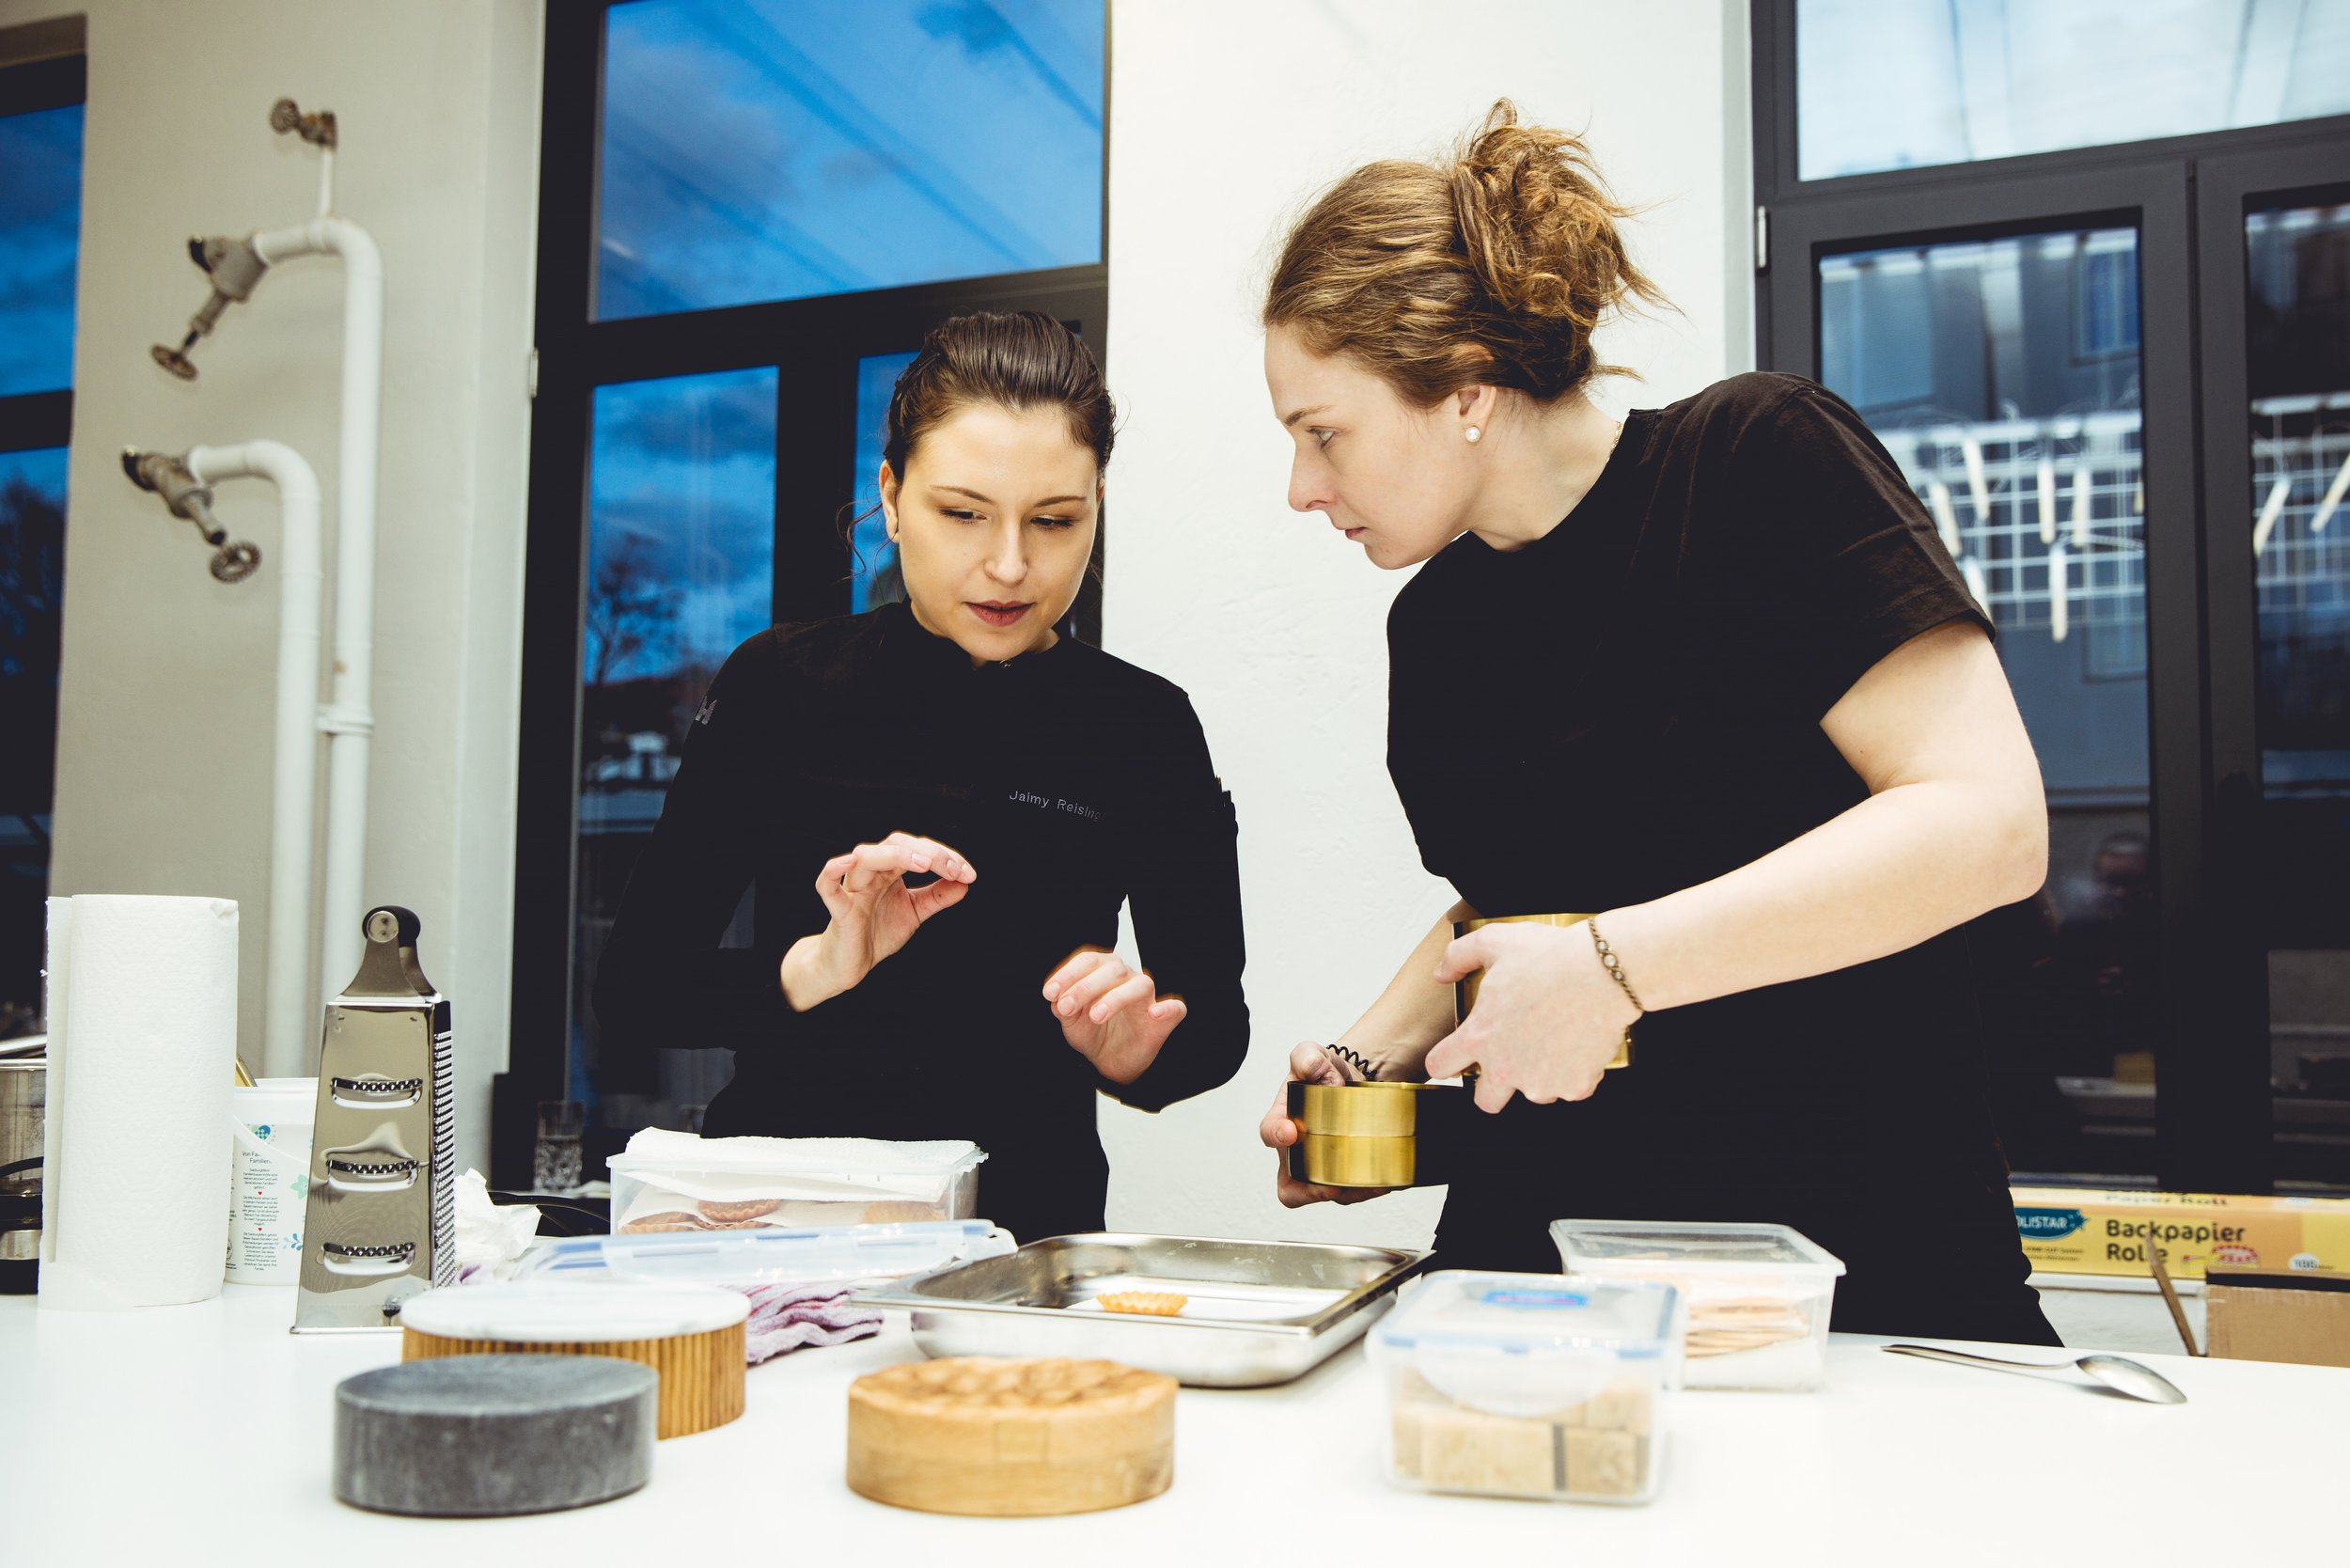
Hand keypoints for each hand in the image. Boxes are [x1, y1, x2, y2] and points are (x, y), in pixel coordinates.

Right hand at [782, 833, 976, 1007]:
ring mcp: (854, 889)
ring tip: (923, 864)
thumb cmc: (877, 931)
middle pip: (895, 844)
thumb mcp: (915, 912)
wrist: (851, 964)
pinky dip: (833, 870)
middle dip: (927, 852)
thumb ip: (937, 897)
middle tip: (954, 869)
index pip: (917, 849)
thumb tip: (965, 883)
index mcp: (890, 870)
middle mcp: (872, 873)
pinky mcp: (840, 910)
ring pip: (866, 857)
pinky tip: (849, 861)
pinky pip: (826, 885)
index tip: (968, 873)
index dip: (944, 857)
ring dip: (895, 855)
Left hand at [1043, 949, 1186, 1083]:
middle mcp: (1127, 978)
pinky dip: (1169, 1008)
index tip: (1049, 993)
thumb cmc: (1092, 1033)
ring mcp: (1147, 998)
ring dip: (1116, 998)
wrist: (1109, 1062)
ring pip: (1141, 985)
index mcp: (1103, 972)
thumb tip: (1059, 1000)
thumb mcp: (1071, 1023)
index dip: (1068, 974)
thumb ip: (1063, 1008)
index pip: (1088, 961)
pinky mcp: (1163, 1020)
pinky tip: (1155, 1013)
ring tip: (1096, 1015)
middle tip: (1067, 1007)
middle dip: (1086, 987)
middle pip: (1112, 970)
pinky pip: (1176, 1009)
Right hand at [1258, 1041, 1389, 1207]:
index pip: (1269, 1133)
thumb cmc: (1325, 1072)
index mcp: (1283, 1121)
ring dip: (1350, 1193)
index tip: (1291, 1132)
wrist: (1354, 1080)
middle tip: (1331, 1186)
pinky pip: (1353, 1192)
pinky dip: (1370, 1189)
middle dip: (1312, 1192)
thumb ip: (1306, 1056)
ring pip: (1328, 1193)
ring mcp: (1320, 1166)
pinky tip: (1386, 1181)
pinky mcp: (1345, 1173)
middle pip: (1292, 1186)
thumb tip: (1312, 1070)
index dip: (1276, 1137)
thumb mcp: (1312, 1055)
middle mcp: (1296, 1151)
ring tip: (1371, 1184)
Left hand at [1425, 920, 1636, 1112]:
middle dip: (1492, 1085)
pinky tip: (1576, 1044)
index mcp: (1479, 1037)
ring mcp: (1541, 1082)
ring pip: (1533, 1092)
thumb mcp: (1494, 941)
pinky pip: (1570, 1088)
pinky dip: (1573, 1072)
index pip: (1440, 1066)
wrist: (1603, 972)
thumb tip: (1442, 973)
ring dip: (1538, 1074)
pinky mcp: (1575, 1086)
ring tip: (1551, 1038)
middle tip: (1508, 1059)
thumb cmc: (1551, 957)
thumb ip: (1459, 957)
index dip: (1443, 1060)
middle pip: (1485, 1100)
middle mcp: (1505, 1068)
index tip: (1452, 1057)